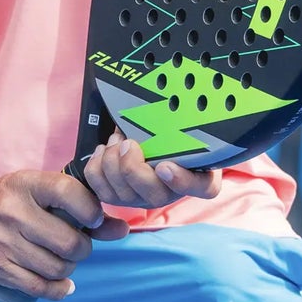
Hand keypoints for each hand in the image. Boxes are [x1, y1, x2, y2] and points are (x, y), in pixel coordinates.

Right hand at [0, 169, 128, 301]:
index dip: (90, 210)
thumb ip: (81, 208)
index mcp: (25, 184)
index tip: (93, 219)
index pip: (68, 192)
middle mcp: (11, 211)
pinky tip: (62, 283)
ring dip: (68, 268)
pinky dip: (58, 289)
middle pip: (68, 241)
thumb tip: (122, 230)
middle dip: (82, 249)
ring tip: (62, 260)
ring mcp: (0, 241)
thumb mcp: (38, 192)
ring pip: (56, 267)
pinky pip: (38, 287)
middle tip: (77, 246)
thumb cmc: (7, 201)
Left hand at [83, 131, 222, 207]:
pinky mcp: (120, 199)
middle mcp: (172, 192)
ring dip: (114, 163)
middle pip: (155, 196)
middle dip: (133, 169)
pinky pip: (102, 191)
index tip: (164, 166)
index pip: (203, 187)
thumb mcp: (178, 121)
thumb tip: (166, 103)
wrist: (149, 136)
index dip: (182, 180)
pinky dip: (97, 168)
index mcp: (198, 174)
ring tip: (117, 141)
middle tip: (128, 143)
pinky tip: (104, 150)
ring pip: (124, 195)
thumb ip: (176, 120)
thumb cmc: (167, 128)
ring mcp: (144, 198)